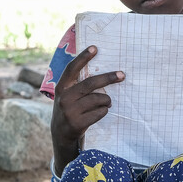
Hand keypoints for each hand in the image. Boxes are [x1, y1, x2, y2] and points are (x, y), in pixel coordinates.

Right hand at [51, 45, 124, 173]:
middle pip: (91, 84)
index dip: (82, 58)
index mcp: (61, 87)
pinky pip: (101, 112)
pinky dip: (103, 112)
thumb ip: (77, 84)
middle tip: (122, 75)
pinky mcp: (78, 122)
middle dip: (109, 78)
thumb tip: (101, 72)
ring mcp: (70, 110)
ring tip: (104, 103)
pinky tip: (98, 113)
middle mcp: (64, 97)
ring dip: (106, 101)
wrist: (60, 133)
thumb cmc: (69, 108)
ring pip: (99, 99)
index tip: (94, 48)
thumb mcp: (67, 95)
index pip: (71, 69)